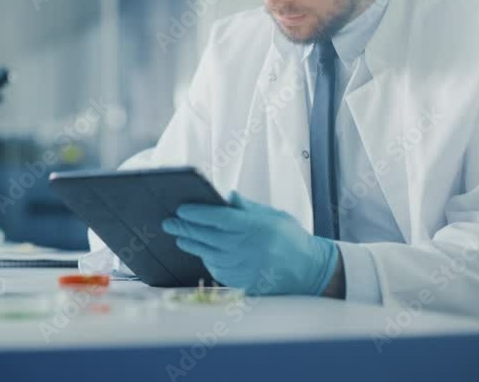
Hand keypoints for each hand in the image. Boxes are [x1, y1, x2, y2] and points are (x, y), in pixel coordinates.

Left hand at [162, 191, 338, 295]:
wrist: (309, 271)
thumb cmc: (291, 239)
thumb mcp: (273, 216)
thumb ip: (247, 208)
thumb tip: (226, 196)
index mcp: (254, 228)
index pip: (217, 218)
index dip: (196, 213)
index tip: (181, 208)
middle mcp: (245, 248)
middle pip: (205, 236)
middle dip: (184, 227)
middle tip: (168, 221)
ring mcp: (242, 267)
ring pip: (206, 253)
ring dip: (190, 243)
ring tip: (179, 235)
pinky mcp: (240, 281)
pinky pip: (215, 267)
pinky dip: (205, 257)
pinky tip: (199, 249)